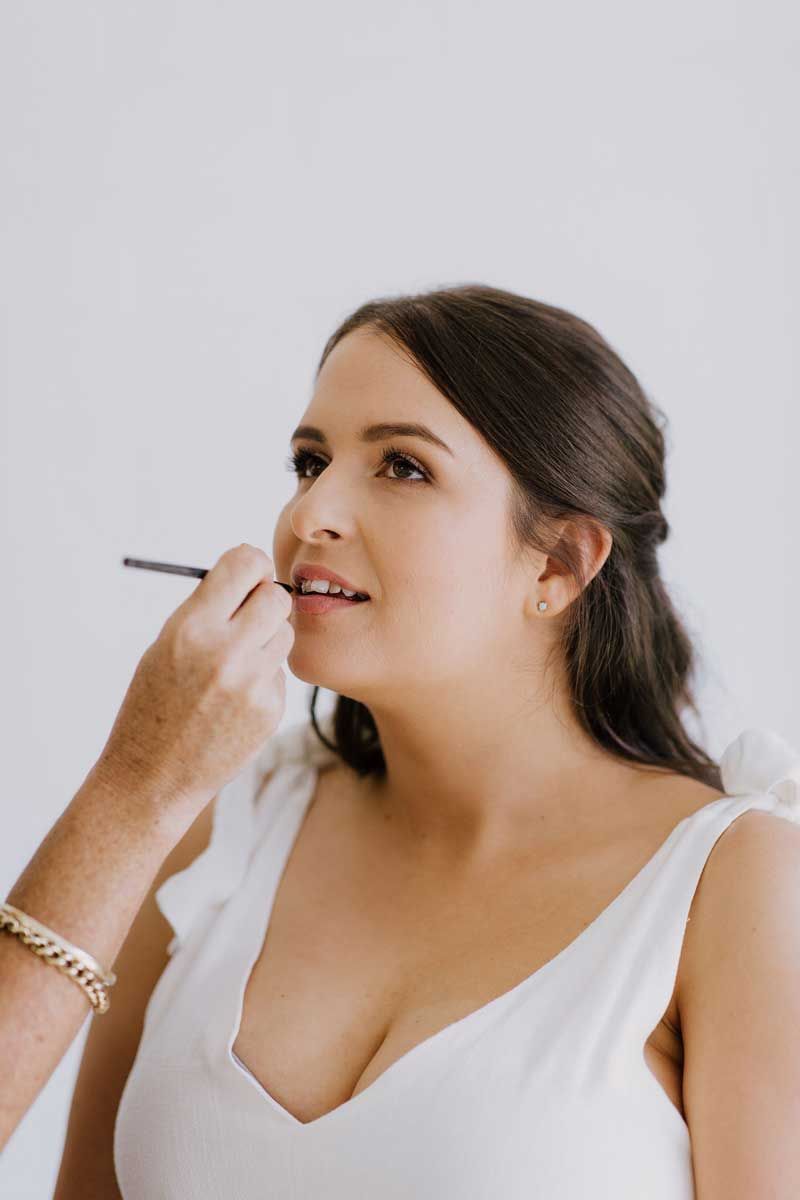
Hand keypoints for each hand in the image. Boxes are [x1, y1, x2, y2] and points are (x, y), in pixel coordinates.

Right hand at [94, 543, 293, 820]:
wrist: (152, 775)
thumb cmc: (154, 704)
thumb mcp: (165, 645)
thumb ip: (208, 610)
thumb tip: (251, 575)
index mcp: (191, 628)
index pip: (244, 564)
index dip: (252, 564)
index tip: (251, 572)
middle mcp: (226, 652)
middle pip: (277, 597)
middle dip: (265, 600)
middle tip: (250, 613)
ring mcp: (252, 684)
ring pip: (284, 634)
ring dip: (267, 640)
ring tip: (234, 664)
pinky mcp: (270, 710)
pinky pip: (279, 673)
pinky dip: (263, 678)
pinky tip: (234, 700)